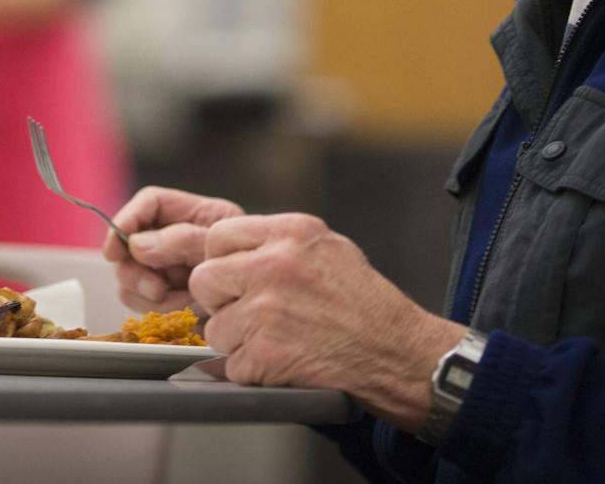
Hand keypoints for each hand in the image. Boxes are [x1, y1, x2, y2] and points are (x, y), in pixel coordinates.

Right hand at [102, 186, 243, 312]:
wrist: (268, 305)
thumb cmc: (255, 265)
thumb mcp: (221, 245)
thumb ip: (183, 240)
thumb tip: (137, 243)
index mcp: (194, 214)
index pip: (149, 203)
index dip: (128, 220)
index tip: (116, 247)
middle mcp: (176, 239)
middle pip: (130, 245)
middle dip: (135, 270)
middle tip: (156, 289)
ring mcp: (170, 269)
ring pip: (130, 278)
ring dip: (148, 295)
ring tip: (182, 303)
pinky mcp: (168, 298)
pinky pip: (143, 304)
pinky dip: (159, 310)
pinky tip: (183, 312)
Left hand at [188, 213, 464, 431]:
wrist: (399, 353)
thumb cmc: (368, 305)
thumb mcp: (329, 248)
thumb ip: (280, 244)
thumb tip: (235, 252)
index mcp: (291, 233)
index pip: (219, 236)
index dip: (222, 261)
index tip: (236, 278)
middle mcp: (274, 265)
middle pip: (205, 280)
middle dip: (221, 302)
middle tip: (250, 314)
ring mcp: (267, 310)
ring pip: (214, 328)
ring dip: (237, 342)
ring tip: (277, 340)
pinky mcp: (265, 352)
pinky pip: (231, 364)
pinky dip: (252, 371)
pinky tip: (283, 362)